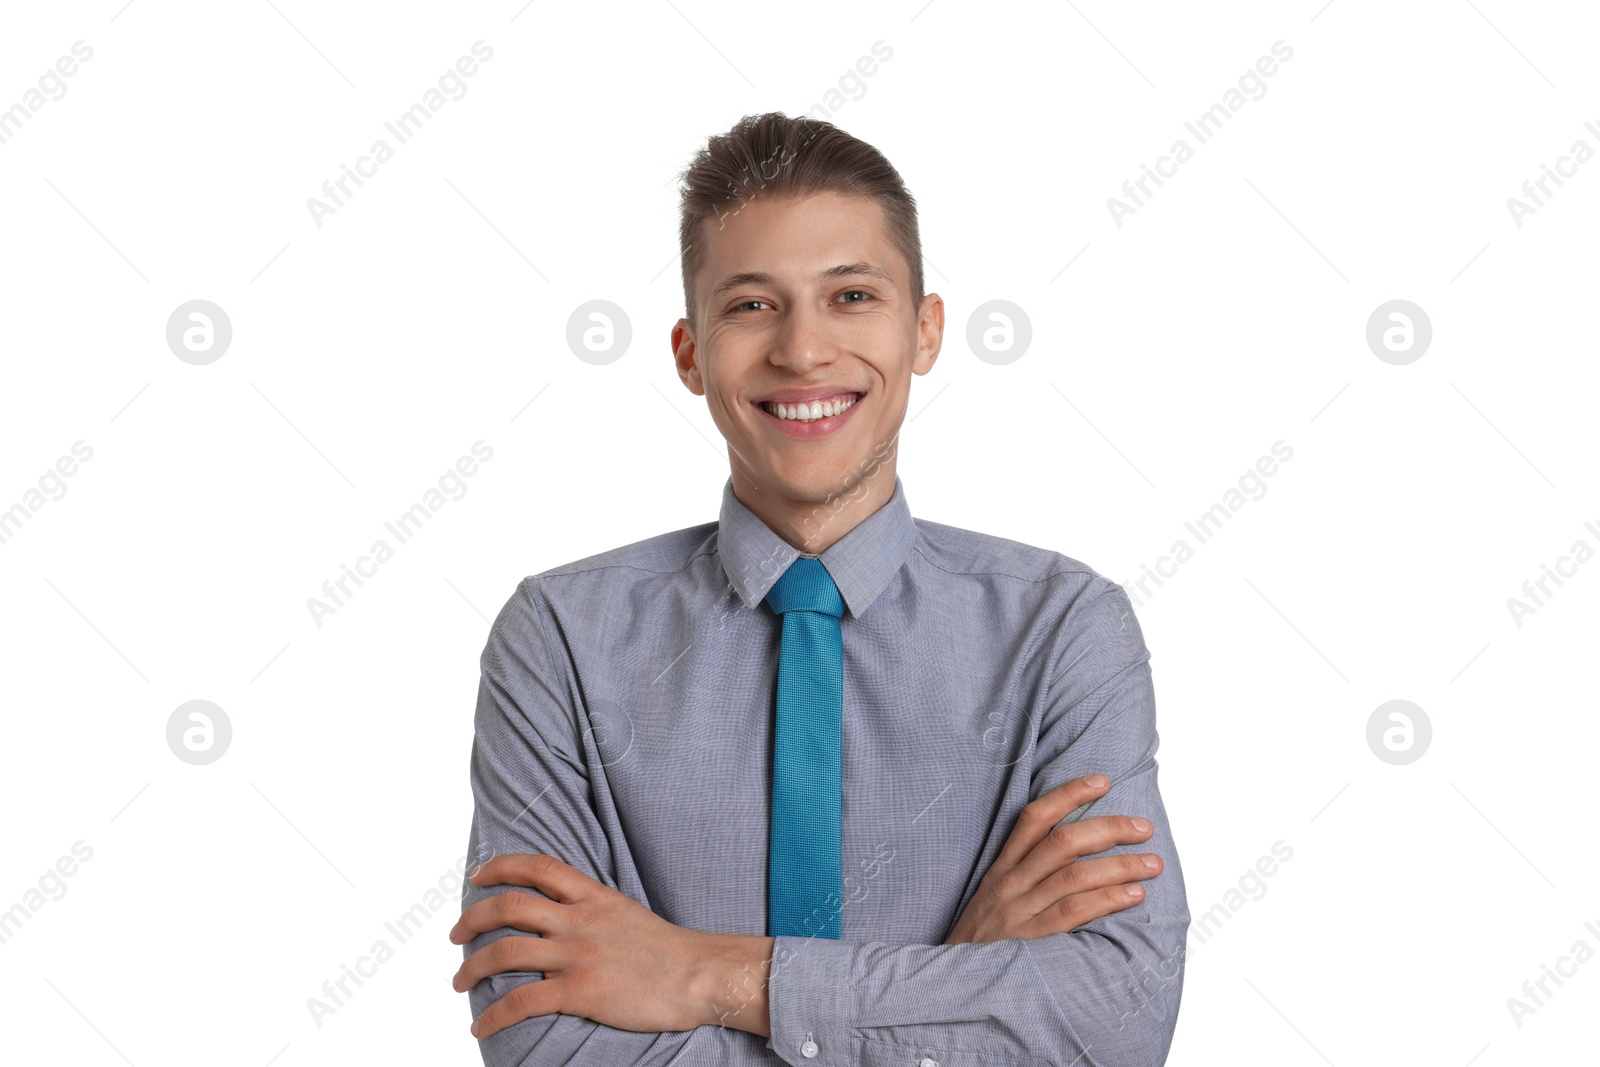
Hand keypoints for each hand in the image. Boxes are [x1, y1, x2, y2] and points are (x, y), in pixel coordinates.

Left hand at [449, 854, 721, 1038]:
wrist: (699, 974)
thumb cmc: (668, 951)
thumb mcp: (626, 913)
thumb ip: (592, 910)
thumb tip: (562, 916)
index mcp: (592, 896)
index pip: (538, 867)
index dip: (501, 867)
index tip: (478, 877)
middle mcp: (579, 920)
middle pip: (508, 906)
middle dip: (472, 920)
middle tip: (456, 936)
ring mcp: (578, 955)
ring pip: (505, 952)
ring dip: (471, 968)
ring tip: (459, 982)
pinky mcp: (581, 991)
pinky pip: (521, 1002)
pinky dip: (492, 1016)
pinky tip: (480, 1028)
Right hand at [945, 774, 1159, 943]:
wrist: (953, 982)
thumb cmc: (984, 939)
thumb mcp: (994, 897)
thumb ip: (1026, 873)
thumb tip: (1075, 850)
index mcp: (1002, 867)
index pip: (1034, 817)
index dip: (1069, 794)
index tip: (1102, 781)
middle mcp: (1011, 883)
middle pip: (1063, 841)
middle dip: (1109, 828)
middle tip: (1144, 828)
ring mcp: (1021, 911)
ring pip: (1075, 875)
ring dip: (1120, 865)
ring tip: (1152, 864)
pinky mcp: (1032, 940)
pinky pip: (1074, 911)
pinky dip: (1108, 899)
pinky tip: (1134, 895)